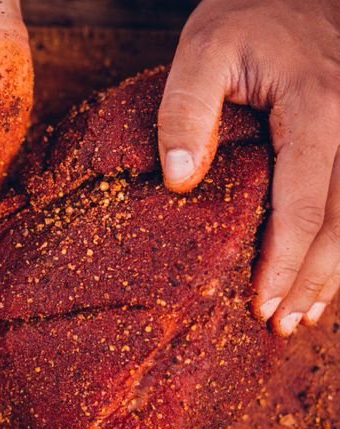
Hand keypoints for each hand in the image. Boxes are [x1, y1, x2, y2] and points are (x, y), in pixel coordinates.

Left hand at [157, 0, 339, 335]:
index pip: (304, 203)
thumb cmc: (246, 18)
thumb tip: (179, 182)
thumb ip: (186, 110)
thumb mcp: (203, 49)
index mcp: (318, 106)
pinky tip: (328, 270)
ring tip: (306, 315)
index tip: (262, 305)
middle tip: (283, 324)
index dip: (284, 262)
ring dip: (336, 271)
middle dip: (313, 280)